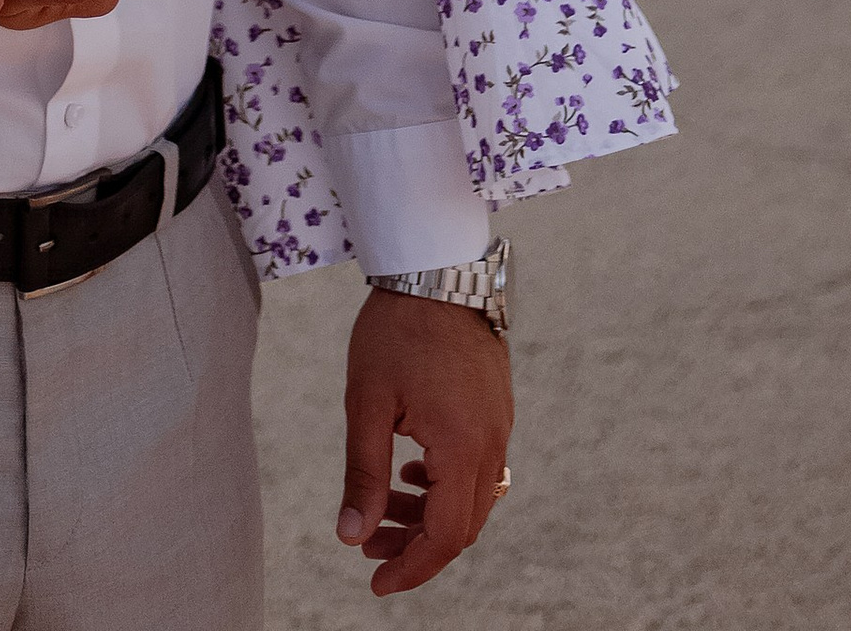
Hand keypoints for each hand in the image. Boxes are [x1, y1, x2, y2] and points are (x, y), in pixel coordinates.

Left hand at [337, 290, 512, 595]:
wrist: (437, 267)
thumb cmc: (397, 329)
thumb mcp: (367, 402)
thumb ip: (363, 474)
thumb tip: (351, 537)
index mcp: (462, 448)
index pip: (444, 537)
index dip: (411, 568)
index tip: (376, 582)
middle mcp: (491, 443)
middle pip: (462, 526)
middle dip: (416, 547)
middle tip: (370, 548)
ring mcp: (500, 425)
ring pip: (472, 500)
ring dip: (430, 515)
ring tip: (384, 509)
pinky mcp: (497, 409)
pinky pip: (479, 468)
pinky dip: (446, 485)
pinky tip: (412, 470)